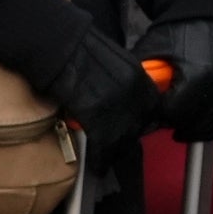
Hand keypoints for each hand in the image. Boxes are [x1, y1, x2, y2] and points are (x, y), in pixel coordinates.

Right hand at [49, 28, 156, 163]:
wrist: (60, 47)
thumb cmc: (79, 49)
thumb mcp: (115, 61)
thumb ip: (125, 81)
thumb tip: (120, 98)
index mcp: (142, 79)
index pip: (152, 109)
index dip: (142, 121)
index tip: (134, 127)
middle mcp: (137, 97)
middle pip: (140, 127)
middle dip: (129, 138)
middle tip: (118, 145)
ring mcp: (121, 111)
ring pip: (124, 141)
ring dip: (115, 151)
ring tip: (106, 158)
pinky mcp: (100, 123)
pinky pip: (104, 149)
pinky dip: (100, 160)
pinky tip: (97, 167)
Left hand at [136, 14, 212, 139]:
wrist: (211, 17)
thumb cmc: (178, 33)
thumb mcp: (151, 51)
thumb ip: (142, 80)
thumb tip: (135, 108)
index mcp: (199, 76)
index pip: (174, 114)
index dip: (160, 114)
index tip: (156, 107)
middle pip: (194, 124)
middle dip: (177, 120)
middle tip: (167, 111)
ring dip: (196, 124)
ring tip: (183, 113)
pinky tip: (202, 114)